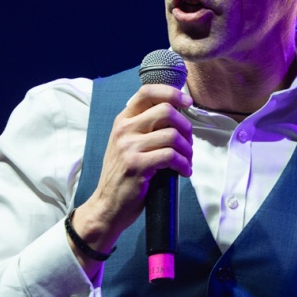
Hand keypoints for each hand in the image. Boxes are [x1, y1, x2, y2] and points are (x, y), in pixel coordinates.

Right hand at [67, 84, 192, 266]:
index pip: (147, 91)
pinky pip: (171, 156)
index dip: (171, 92)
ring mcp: (129, 147)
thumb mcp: (128, 144)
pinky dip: (184, 164)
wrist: (108, 205)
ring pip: (172, 135)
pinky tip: (184, 172)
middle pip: (166, 111)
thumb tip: (178, 115)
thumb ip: (145, 128)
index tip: (187, 102)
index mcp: (123, 120)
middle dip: (186, 127)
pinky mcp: (137, 165)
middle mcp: (124, 129)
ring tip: (187, 161)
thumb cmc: (124, 175)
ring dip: (188, 150)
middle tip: (188, 144)